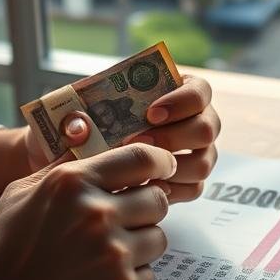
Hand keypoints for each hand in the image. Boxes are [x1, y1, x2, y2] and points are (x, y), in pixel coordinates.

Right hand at [0, 143, 175, 279]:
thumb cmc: (4, 253)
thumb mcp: (20, 195)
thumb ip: (60, 168)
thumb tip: (88, 142)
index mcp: (72, 183)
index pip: (138, 159)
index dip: (158, 162)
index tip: (163, 168)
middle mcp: (97, 214)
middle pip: (157, 200)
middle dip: (145, 209)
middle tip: (124, 222)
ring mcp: (113, 254)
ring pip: (157, 239)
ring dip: (139, 247)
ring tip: (104, 258)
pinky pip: (149, 276)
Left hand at [63, 75, 220, 203]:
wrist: (71, 161)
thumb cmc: (77, 129)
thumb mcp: (72, 115)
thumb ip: (76, 116)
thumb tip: (79, 128)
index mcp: (174, 90)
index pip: (200, 90)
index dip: (182, 101)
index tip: (151, 114)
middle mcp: (192, 120)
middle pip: (207, 127)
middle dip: (175, 138)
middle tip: (141, 146)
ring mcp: (194, 151)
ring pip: (203, 161)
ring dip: (172, 167)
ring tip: (137, 171)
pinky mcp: (188, 180)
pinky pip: (194, 187)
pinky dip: (170, 189)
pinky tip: (141, 188)